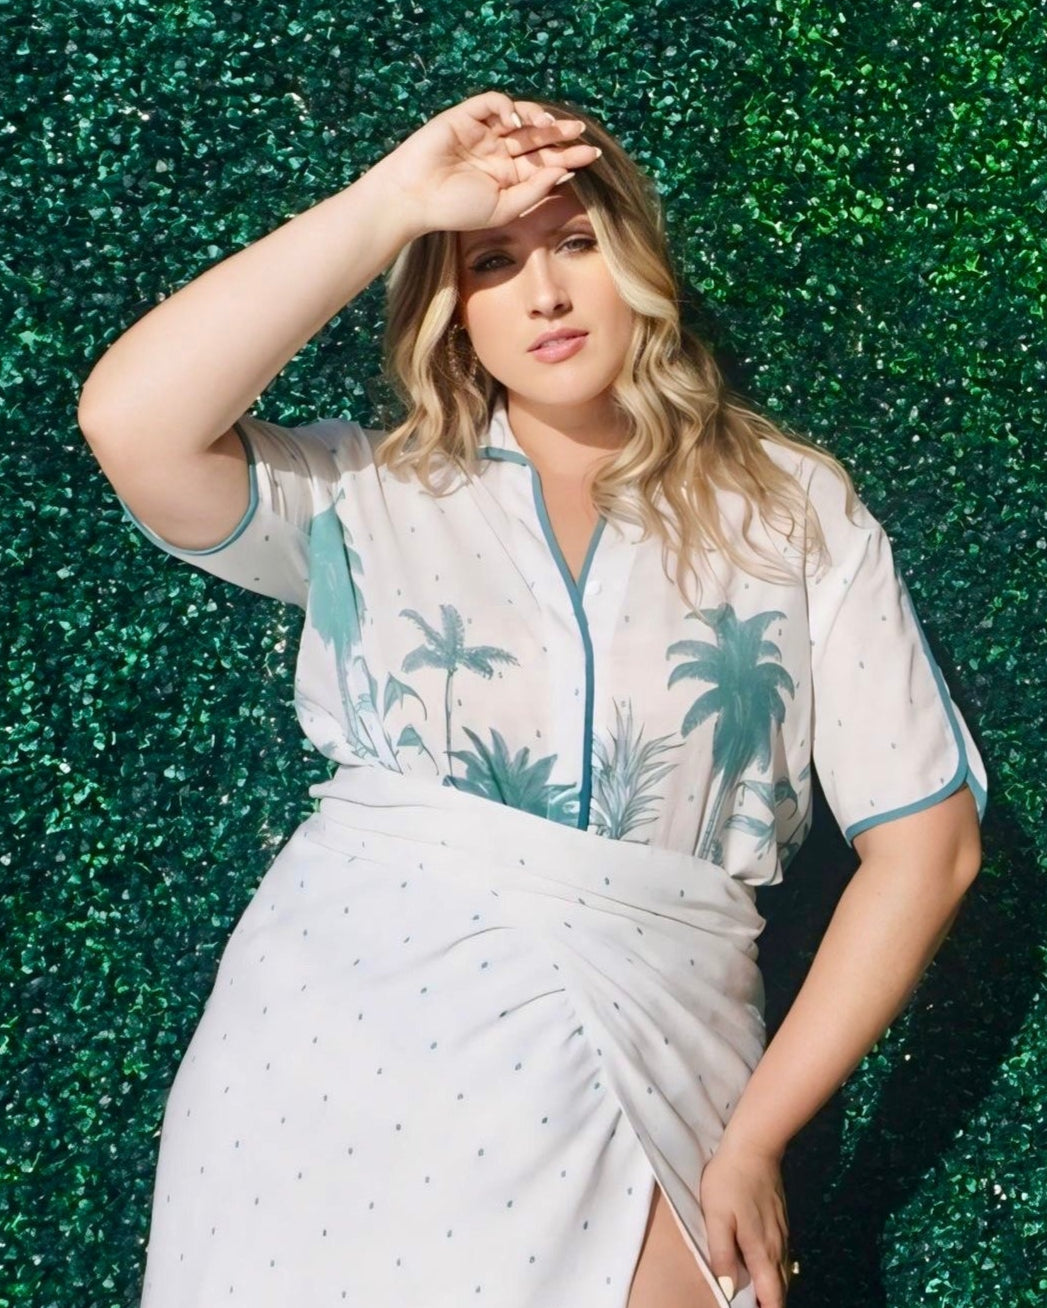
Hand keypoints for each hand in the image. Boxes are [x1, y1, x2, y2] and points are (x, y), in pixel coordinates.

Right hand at [373, 90, 601, 236]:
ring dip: (538, 118)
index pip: (544, 162)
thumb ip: (533, 191)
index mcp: (508, 175)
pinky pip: (493, 102)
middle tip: (581, 133)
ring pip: (519, 116)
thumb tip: (564, 173)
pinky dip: (507, 107)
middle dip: (560, 133)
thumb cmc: (455, 209)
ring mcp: (484, 132)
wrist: (415, 198)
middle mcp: (499, 152)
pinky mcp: (466, 116)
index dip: (569, 157)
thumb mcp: (503, 207)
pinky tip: (515, 122)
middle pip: (537, 137)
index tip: (593, 156)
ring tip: (551, 124)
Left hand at [699, 1138, 790, 1306]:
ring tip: (757, 1293)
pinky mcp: (780, 1219)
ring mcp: (782, 1232)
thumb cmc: (730, 1181)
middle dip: (771, 1301)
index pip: (772, 1296)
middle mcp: (777, 1247)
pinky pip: (781, 1254)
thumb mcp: (717, 1217)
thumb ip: (723, 1254)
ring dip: (773, 1286)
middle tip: (753, 1304)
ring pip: (782, 1270)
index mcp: (762, 1251)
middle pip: (781, 1288)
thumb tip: (728, 1289)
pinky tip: (761, 1263)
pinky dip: (774, 1268)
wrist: (754, 1146)